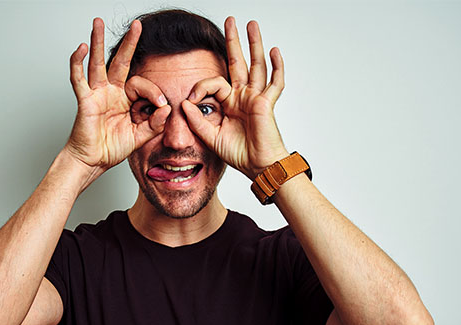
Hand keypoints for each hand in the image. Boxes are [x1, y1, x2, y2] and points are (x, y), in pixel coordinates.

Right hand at [64, 18, 170, 172]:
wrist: (93, 161)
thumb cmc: (111, 148)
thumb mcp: (140, 136)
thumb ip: (154, 123)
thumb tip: (167, 108)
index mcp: (124, 99)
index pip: (141, 84)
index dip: (153, 93)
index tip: (161, 106)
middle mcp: (110, 92)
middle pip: (120, 61)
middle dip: (130, 43)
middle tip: (137, 25)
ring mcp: (97, 94)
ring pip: (97, 63)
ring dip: (98, 42)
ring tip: (97, 23)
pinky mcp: (85, 100)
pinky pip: (79, 79)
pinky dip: (78, 63)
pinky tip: (81, 48)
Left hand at [181, 17, 288, 178]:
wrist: (257, 166)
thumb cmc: (238, 154)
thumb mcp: (210, 136)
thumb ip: (197, 120)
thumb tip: (184, 103)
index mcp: (229, 103)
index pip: (214, 83)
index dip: (200, 88)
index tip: (190, 101)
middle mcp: (243, 96)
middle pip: (238, 62)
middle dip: (234, 41)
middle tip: (231, 21)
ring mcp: (256, 97)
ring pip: (256, 65)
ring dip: (254, 44)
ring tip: (252, 25)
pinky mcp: (266, 103)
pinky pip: (274, 82)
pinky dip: (276, 66)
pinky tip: (274, 50)